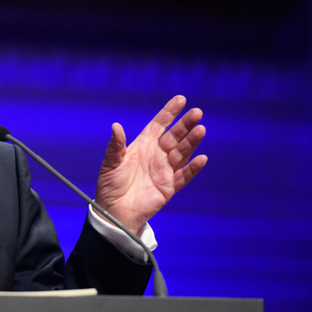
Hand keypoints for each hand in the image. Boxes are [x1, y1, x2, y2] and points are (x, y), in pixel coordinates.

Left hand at [94, 95, 206, 233]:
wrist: (113, 212)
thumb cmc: (109, 186)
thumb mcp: (110, 164)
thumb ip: (115, 146)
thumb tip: (116, 126)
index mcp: (143, 146)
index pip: (159, 126)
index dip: (169, 113)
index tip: (181, 99)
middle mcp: (156, 156)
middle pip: (174, 137)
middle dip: (185, 125)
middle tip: (197, 113)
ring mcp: (164, 171)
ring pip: (182, 153)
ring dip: (191, 142)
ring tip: (200, 130)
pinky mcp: (168, 187)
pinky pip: (183, 176)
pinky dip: (192, 168)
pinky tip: (201, 158)